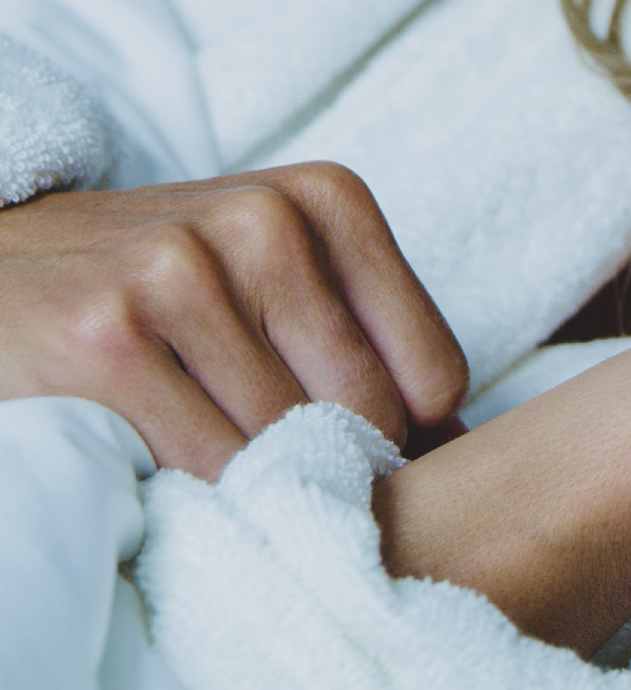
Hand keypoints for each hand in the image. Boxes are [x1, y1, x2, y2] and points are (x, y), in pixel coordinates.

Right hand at [0, 162, 467, 476]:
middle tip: (284, 466)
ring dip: (262, 478)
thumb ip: (363, 339)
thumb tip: (463, 448)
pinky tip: (167, 460)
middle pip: (369, 412)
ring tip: (219, 452)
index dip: (404, 436)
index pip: (436, 372)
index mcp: (327, 198)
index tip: (352, 446)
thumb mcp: (273, 271)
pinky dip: (199, 491)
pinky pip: (206, 462)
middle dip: (335, 462)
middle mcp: (263, 220)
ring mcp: (181, 271)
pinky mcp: (108, 336)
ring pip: (288, 442)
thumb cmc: (157, 284)